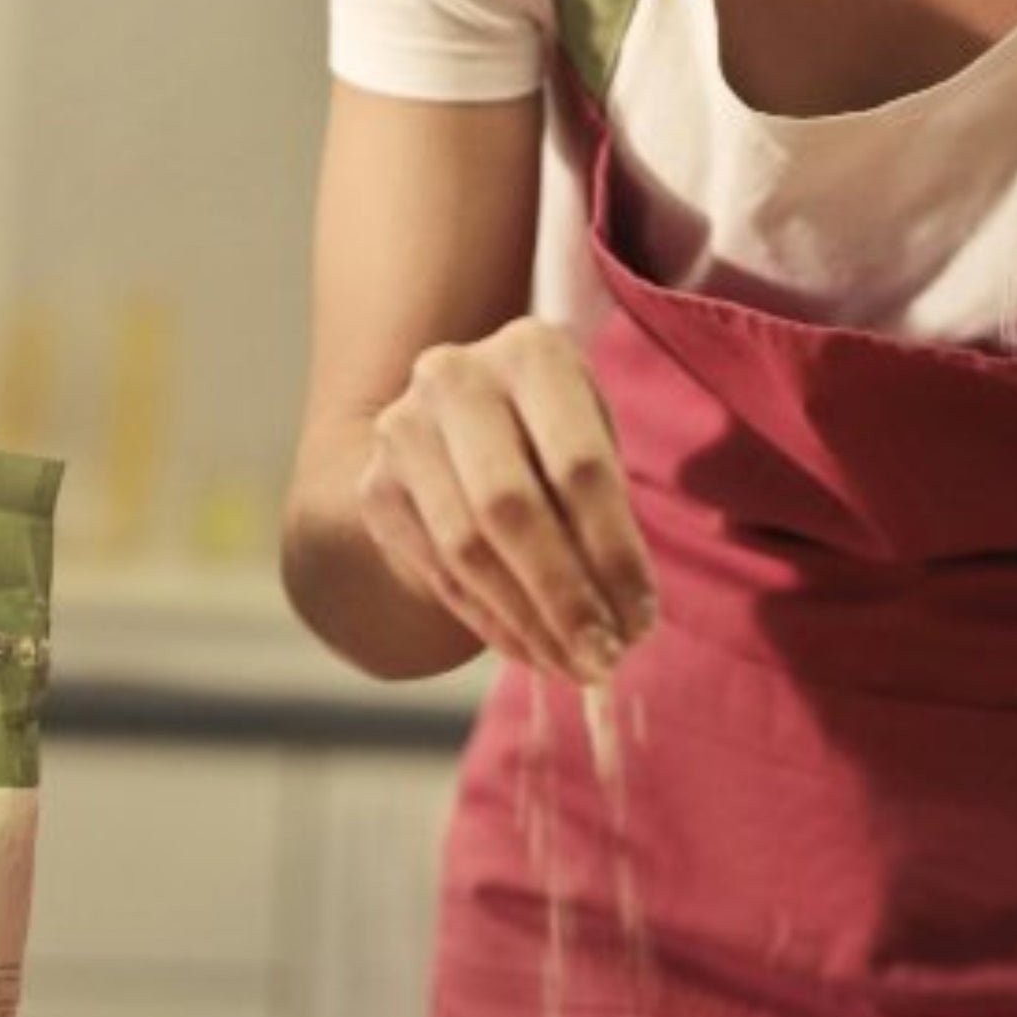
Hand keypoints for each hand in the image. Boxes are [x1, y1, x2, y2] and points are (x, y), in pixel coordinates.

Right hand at [356, 315, 653, 682]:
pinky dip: (490, 622)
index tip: (642, 620)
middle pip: (511, 509)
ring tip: (573, 664)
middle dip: (564, 597)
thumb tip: (627, 619)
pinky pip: (438, 572)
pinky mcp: (374, 485)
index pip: (578, 466)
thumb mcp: (590, 439)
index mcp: (532, 351)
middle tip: (605, 658)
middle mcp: (455, 377)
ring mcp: (404, 429)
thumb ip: (607, 511)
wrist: (449, 423)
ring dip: (527, 621)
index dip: (613, 554)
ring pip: (467, 549)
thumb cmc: (551, 435)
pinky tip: (531, 649)